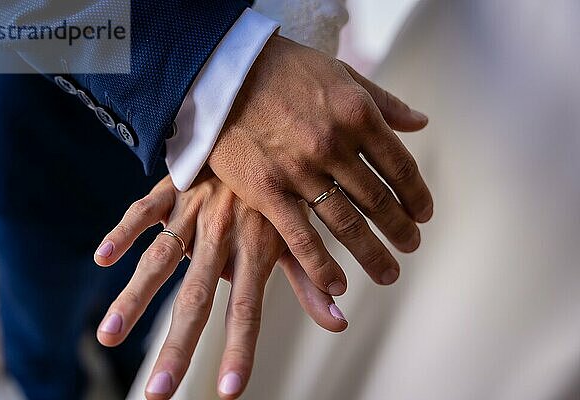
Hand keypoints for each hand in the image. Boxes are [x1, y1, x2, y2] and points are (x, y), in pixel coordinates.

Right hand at [94, 171, 346, 399]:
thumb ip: (311, 277)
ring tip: (109, 335)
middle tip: (157, 393)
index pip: (248, 308)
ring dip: (136, 297)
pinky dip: (125, 230)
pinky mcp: (174, 188)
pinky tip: (103, 257)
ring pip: (162, 257)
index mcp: (258, 246)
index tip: (228, 390)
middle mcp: (224, 234)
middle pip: (197, 297)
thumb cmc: (283, 185)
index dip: (240, 348)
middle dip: (178, 345)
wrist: (261, 120)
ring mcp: (195, 210)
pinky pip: (145, 208)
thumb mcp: (298, 230)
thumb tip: (339, 321)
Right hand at [208, 35, 432, 294]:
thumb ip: (383, 101)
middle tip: (411, 246)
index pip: (400, 166)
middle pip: (378, 200)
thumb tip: (420, 122)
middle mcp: (333, 144)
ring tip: (389, 272)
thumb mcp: (340, 72)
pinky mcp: (266, 190)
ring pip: (347, 224)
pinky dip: (322, 266)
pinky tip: (340, 284)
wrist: (222, 73)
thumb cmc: (283, 70)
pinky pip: (301, 237)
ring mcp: (299, 170)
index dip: (416, 195)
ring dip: (373, 254)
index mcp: (357, 114)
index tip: (424, 214)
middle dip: (400, 229)